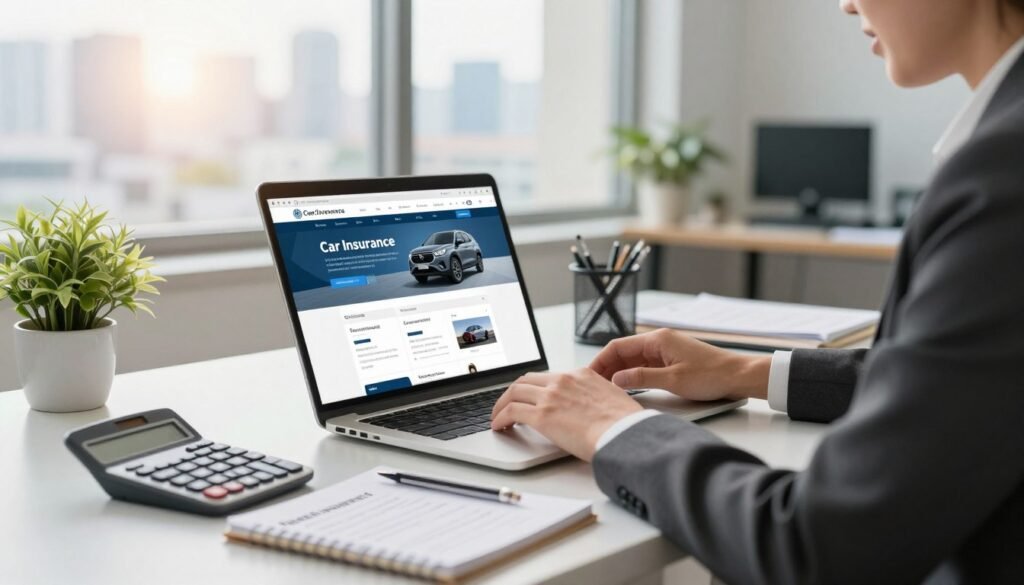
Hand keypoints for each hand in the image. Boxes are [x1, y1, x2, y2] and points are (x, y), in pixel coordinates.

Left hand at [490, 368, 642, 461]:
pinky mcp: (542, 415)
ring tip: (497, 417)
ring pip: (514, 392)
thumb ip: (596, 398)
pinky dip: (500, 418)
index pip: (549, 377)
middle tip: (507, 404)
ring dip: (501, 404)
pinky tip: (498, 426)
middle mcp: (563, 381)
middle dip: (513, 392)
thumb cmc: (626, 424)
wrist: (625, 433)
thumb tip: (592, 410)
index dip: (535, 387)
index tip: (530, 397)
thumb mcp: (613, 399)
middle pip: (527, 380)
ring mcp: (551, 396)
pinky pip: (511, 412)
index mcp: (582, 375)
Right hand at [590, 329, 770, 401]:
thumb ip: (642, 378)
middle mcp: (659, 342)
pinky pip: (645, 367)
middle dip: (607, 367)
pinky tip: (626, 388)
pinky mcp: (671, 362)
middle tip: (593, 385)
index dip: (601, 360)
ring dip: (619, 372)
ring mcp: (665, 352)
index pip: (618, 346)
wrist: (739, 376)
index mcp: (657, 340)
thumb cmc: (711, 375)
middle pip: (623, 352)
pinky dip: (633, 376)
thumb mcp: (673, 380)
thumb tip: (617, 379)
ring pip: (633, 360)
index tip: (589, 374)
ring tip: (605, 388)